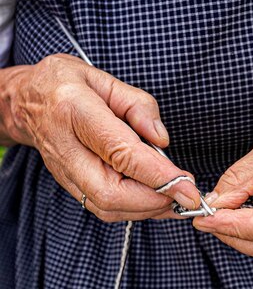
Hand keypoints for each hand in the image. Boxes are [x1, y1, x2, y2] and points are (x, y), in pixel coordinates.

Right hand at [5, 54, 200, 220]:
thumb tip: (162, 140)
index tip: (187, 185)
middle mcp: (67, 149)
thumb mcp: (104, 78)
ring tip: (176, 197)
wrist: (27, 101)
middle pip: (111, 193)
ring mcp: (65, 172)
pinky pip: (103, 208)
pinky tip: (156, 200)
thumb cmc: (66, 85)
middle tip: (185, 193)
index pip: (120, 152)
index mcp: (75, 110)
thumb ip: (137, 106)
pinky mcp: (70, 185)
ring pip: (108, 207)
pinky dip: (135, 210)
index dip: (157, 174)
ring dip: (148, 209)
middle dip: (154, 200)